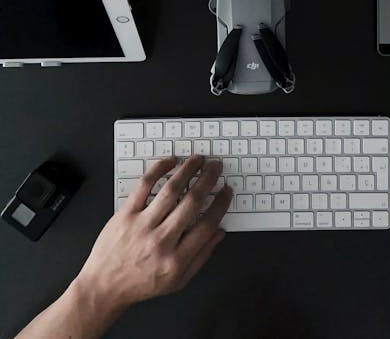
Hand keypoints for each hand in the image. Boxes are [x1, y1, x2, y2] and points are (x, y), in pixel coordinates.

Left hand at [76, 156, 231, 310]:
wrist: (104, 287)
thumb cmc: (140, 283)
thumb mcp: (178, 281)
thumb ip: (202, 256)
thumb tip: (219, 232)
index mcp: (176, 259)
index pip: (207, 224)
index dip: (220, 204)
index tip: (226, 191)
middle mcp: (161, 241)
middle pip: (192, 202)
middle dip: (208, 180)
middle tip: (215, 168)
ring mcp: (142, 225)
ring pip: (170, 190)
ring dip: (188, 170)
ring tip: (198, 160)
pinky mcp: (126, 214)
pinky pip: (144, 186)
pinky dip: (159, 170)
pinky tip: (170, 162)